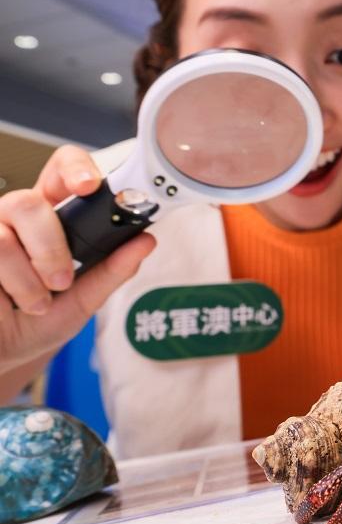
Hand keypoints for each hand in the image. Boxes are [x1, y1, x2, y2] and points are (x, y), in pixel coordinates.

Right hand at [0, 146, 155, 372]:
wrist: (3, 354)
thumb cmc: (36, 323)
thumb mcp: (83, 300)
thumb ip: (113, 270)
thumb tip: (145, 241)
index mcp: (50, 218)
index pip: (60, 172)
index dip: (73, 169)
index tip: (89, 186)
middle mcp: (15, 219)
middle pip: (28, 202)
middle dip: (50, 247)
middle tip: (62, 281)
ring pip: (5, 235)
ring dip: (29, 279)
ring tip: (37, 302)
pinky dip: (12, 284)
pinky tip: (10, 302)